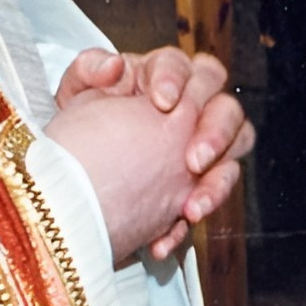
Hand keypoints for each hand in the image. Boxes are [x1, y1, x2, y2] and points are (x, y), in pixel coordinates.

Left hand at [45, 47, 251, 261]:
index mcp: (165, 79)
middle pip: (227, 109)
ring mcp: (201, 151)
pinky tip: (162, 240)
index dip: (180, 81)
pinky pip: (207, 205)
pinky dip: (184, 226)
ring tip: (191, 208)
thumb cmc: (79, 124)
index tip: (162, 102)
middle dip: (216, 133)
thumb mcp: (75, 94)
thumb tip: (115, 65)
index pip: (189, 67)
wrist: (70, 176)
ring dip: (218, 182)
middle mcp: (192, 111)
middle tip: (193, 159)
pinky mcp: (193, 189)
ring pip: (235, 156)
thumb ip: (89, 69)